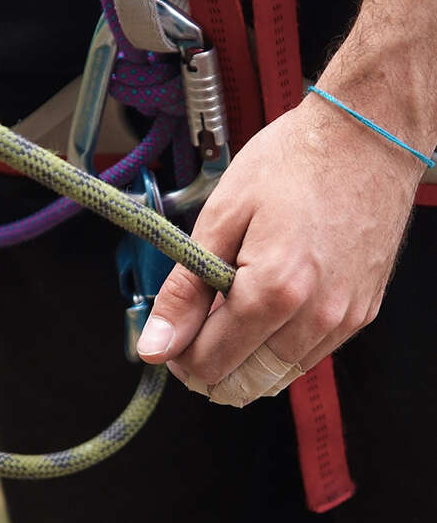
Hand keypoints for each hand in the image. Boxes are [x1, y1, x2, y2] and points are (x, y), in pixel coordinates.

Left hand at [137, 90, 424, 406]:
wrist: (366, 137)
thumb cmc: (294, 163)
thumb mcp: (222, 216)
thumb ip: (186, 291)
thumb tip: (156, 346)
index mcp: (274, 290)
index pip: (212, 363)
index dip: (180, 357)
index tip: (172, 336)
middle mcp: (315, 316)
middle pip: (244, 385)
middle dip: (208, 369)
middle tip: (193, 334)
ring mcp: (344, 319)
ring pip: (276, 379)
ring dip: (242, 364)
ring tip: (228, 319)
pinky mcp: (362, 313)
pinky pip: (308, 358)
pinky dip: (276, 351)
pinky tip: (265, 316)